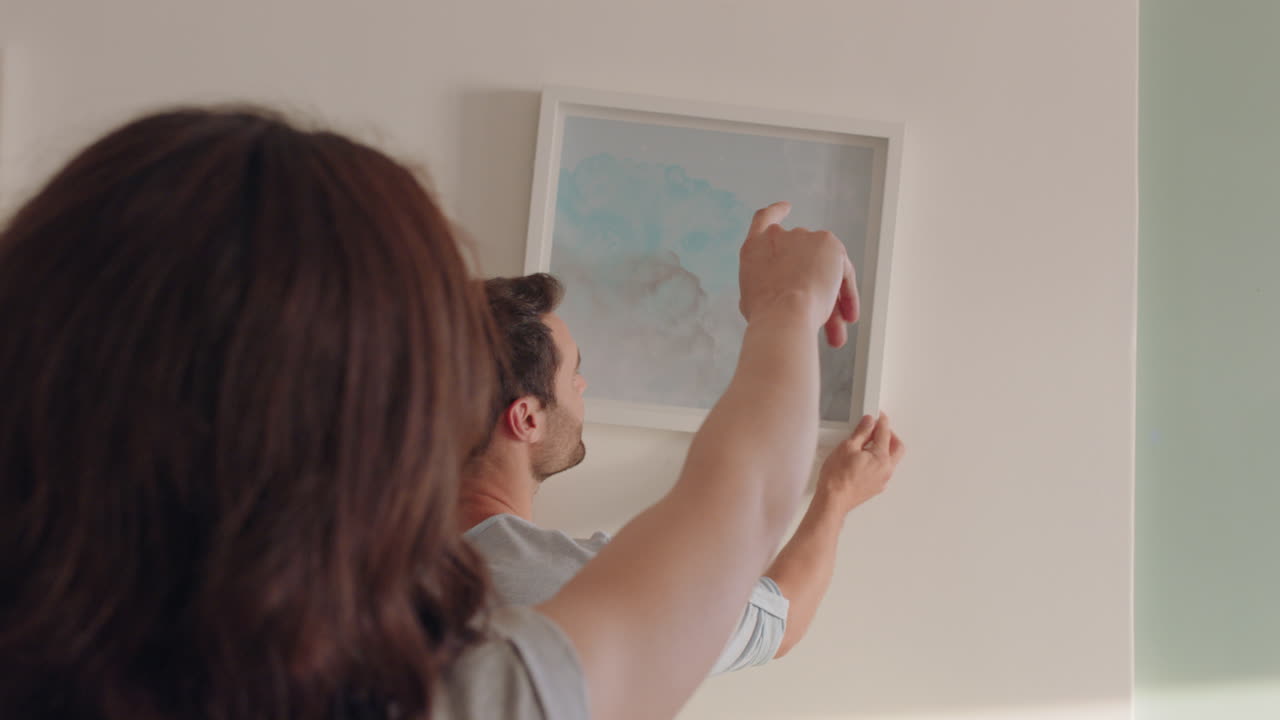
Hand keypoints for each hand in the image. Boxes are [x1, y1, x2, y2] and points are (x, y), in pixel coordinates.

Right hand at [738, 202, 859, 347]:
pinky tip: (851, 315)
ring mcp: (803, 236)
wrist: (784, 314)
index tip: (786, 206)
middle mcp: (777, 236)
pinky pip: (842, 271)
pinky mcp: (828, 242)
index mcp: (753, 247)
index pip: (764, 219)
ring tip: (835, 335)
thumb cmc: (765, 316)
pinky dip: (848, 295)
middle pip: (802, 256)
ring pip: (824, 268)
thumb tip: (778, 291)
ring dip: (831, 300)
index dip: (776, 212)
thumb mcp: (752, 298)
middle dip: (812, 286)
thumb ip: (765, 285)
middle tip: (819, 321)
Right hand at [817, 413, 904, 513]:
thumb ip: (861, 432)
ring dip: (885, 448)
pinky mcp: (875, 487)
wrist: (832, 500)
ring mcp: (882, 480)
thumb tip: (868, 422)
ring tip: (869, 443)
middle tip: (877, 428)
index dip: (880, 420)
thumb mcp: (847, 447)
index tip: (876, 415)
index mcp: (882, 457)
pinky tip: (865, 459)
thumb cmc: (837, 478)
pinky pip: (883, 470)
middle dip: (889, 435)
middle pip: (897, 446)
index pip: (885, 432)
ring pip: (891, 459)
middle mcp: (886, 469)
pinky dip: (878, 461)